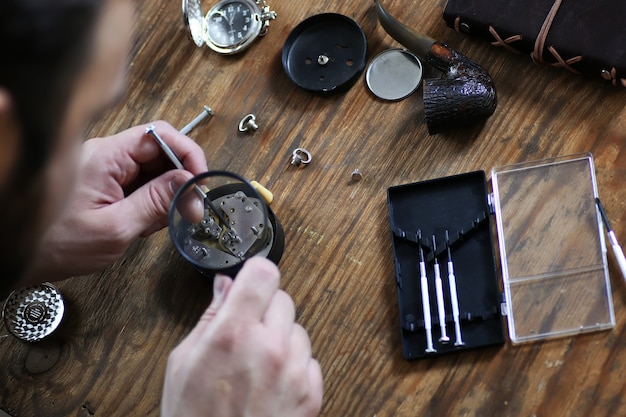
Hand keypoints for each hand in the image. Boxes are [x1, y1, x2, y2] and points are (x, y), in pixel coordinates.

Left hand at [23, 121, 207, 282]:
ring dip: (166, 195)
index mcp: (107, 157)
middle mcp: (107, 156)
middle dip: (180, 181)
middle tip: (189, 210)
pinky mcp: (106, 184)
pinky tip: (142, 224)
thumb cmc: (57, 243)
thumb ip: (155, 203)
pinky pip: (141, 185)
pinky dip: (151, 204)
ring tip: (156, 223)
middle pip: (161, 153)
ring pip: (154, 171)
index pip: (160, 136)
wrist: (19, 255)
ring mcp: (106, 170)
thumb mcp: (115, 228)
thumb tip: (188, 182)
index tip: (200, 182)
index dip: (188, 154)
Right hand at [161, 257, 323, 416]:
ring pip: (298, 328)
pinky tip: (271, 382)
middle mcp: (269, 348)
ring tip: (257, 363)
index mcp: (233, 334)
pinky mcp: (310, 393)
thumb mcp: (183, 363)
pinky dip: (295, 365)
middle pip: (283, 297)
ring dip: (281, 337)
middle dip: (265, 308)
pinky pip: (310, 359)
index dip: (255, 273)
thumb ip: (210, 317)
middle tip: (247, 330)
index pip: (264, 272)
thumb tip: (225, 286)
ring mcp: (294, 372)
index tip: (250, 280)